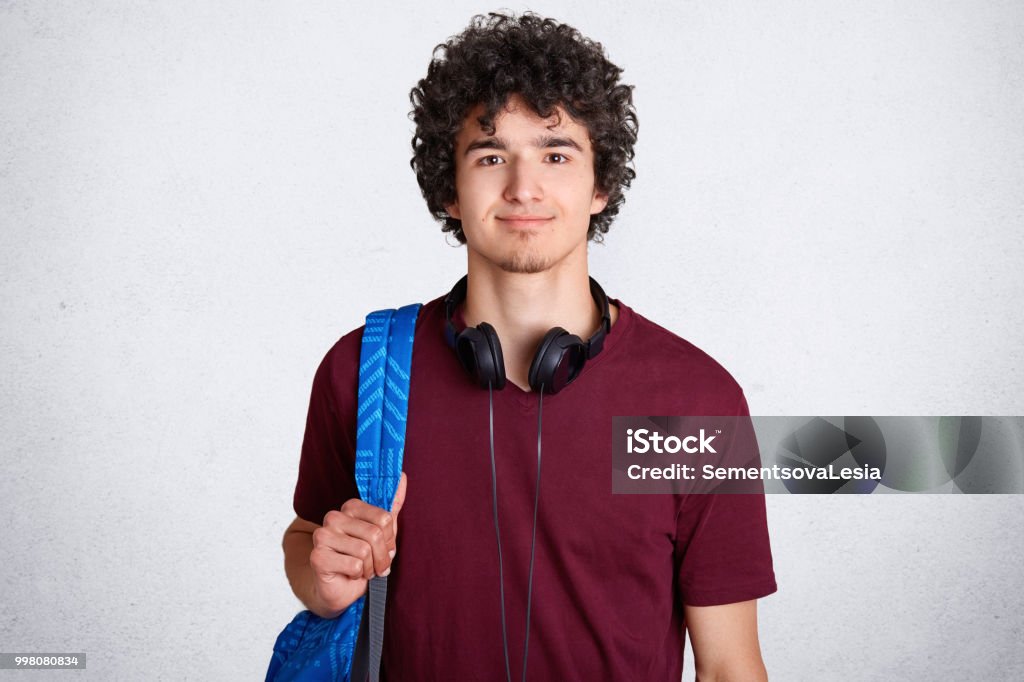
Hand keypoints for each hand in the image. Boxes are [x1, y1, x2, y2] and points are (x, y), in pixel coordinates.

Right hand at [309, 472, 407, 614]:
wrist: (342, 589)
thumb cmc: (363, 558)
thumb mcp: (383, 531)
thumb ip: (392, 505)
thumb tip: (403, 476)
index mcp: (350, 507)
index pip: (384, 518)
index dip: (389, 539)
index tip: (385, 548)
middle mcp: (333, 517)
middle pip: (375, 534)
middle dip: (382, 556)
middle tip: (376, 564)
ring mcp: (322, 536)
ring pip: (364, 551)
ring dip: (369, 567)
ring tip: (362, 569)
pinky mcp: (317, 557)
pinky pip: (354, 565)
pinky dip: (357, 575)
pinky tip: (348, 574)